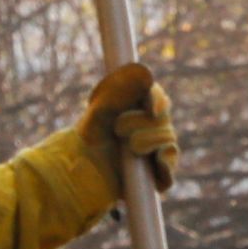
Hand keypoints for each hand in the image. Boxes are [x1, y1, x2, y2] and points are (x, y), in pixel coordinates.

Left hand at [82, 61, 177, 190]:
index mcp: (138, 107)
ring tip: (128, 147)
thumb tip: (147, 74)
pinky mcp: (156, 175)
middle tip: (118, 129)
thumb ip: (119, 90)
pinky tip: (158, 160)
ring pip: (167, 139)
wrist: (78, 171)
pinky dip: (167, 164)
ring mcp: (156, 151)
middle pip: (162, 117)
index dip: (156, 99)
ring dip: (147, 140)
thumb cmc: (89, 138)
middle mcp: (150, 127)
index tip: (152, 109)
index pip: (156, 96)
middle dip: (140, 122)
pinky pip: (170, 168)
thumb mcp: (99, 112)